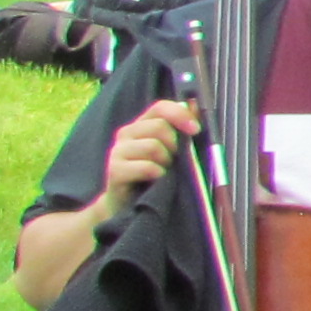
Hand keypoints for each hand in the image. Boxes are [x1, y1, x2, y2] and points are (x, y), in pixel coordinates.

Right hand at [92, 98, 200, 221]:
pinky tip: (156, 180)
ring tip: (164, 172)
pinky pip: (146, 166)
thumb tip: (195, 105)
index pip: (160, 107)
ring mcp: (117, 151)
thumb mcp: (173, 151)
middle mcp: (127, 133)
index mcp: (142, 124)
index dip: (180, 114)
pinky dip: (157, 174)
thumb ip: (182, 129)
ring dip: (166, 162)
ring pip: (153, 146)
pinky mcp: (114, 170)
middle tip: (174, 161)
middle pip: (160, 127)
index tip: (196, 130)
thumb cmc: (156, 175)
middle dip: (175, 145)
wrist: (129, 205)